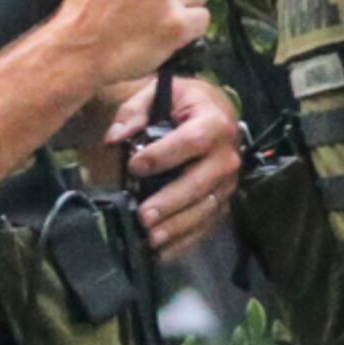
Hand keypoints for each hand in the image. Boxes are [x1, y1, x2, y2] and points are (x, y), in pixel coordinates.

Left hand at [112, 77, 241, 255]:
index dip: (163, 155)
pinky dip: (186, 240)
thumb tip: (115, 137)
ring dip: (178, 226)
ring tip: (151, 239)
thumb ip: (134, 111)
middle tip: (143, 216)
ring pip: (205, 207)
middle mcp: (227, 155)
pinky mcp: (224, 199)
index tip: (134, 165)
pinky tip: (163, 252)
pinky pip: (207, 223)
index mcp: (214, 122)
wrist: (217, 112)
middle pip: (200, 182)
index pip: (191, 141)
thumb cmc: (185, 102)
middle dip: (171, 201)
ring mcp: (228, 181)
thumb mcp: (160, 93)